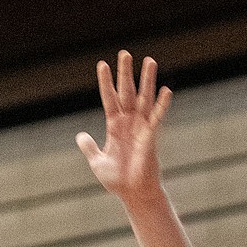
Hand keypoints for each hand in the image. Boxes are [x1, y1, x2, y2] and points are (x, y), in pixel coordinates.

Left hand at [76, 51, 171, 211]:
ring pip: (144, 98)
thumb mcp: (97, 161)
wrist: (132, 194)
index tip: (102, 64)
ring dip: (147, 80)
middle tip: (125, 53)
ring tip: (150, 60)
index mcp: (114, 126)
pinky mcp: (151, 137)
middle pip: (127, 92)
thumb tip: (81, 135)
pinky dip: (161, 104)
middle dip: (125, 73)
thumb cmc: (118, 180)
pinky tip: (166, 90)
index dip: (105, 82)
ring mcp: (141, 127)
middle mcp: (128, 122)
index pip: (109, 98)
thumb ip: (89, 147)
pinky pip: (156, 117)